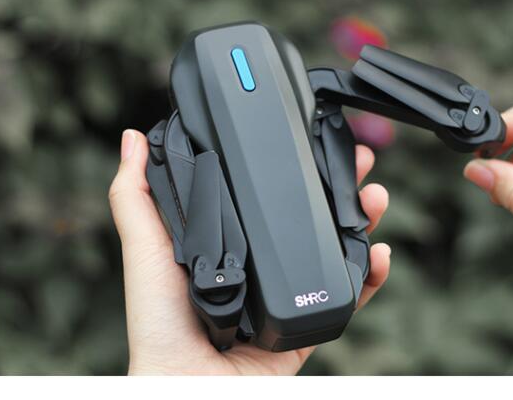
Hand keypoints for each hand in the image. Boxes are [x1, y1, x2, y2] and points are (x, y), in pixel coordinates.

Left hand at [109, 130, 390, 374]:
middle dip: (339, 184)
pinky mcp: (306, 323)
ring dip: (361, 219)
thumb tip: (132, 137)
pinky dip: (370, 275)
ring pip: (335, 247)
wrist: (187, 384)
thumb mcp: (144, 245)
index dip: (293, 165)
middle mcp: (261, 262)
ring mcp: (286, 292)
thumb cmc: (158, 321)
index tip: (311, 137)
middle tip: (358, 160)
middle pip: (310, 214)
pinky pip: (348, 297)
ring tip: (375, 196)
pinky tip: (380, 252)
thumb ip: (135, 195)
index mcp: (230, 240)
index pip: (268, 192)